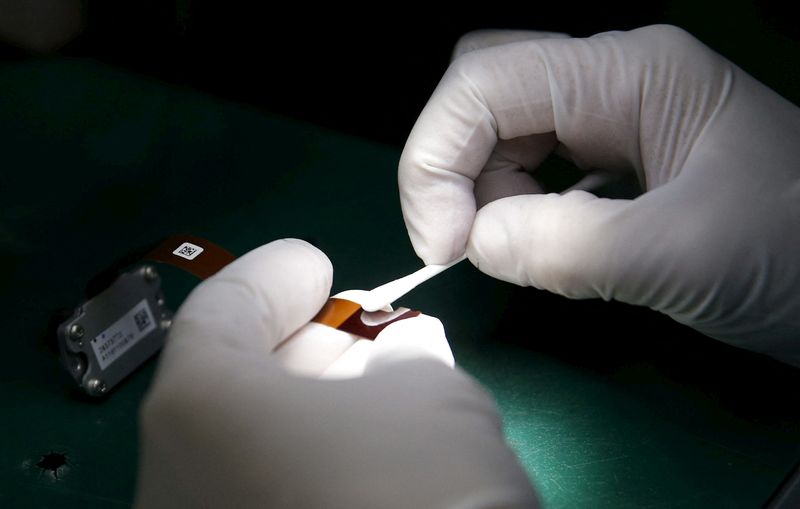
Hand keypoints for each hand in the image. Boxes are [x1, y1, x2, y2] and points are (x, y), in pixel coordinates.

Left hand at [135, 239, 537, 507]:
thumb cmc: (415, 492)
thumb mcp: (435, 398)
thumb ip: (412, 355)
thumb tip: (404, 351)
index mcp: (202, 405)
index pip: (224, 309)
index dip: (277, 275)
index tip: (319, 264)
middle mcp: (174, 473)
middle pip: (236, 382)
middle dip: (309, 346)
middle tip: (368, 330)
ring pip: (254, 446)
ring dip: (319, 408)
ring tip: (386, 391)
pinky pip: (266, 494)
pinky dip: (314, 464)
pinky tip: (375, 461)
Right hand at [399, 25, 799, 365]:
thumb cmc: (796, 251)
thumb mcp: (682, 253)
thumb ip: (566, 247)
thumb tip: (473, 242)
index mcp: (629, 74)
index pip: (486, 81)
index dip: (438, 158)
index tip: (443, 245)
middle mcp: (611, 83)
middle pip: (485, 96)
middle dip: (454, 168)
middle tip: (463, 245)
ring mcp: (613, 122)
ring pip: (503, 136)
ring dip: (486, 196)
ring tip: (525, 251)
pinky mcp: (615, 164)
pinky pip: (534, 173)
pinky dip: (516, 211)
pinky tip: (546, 244)